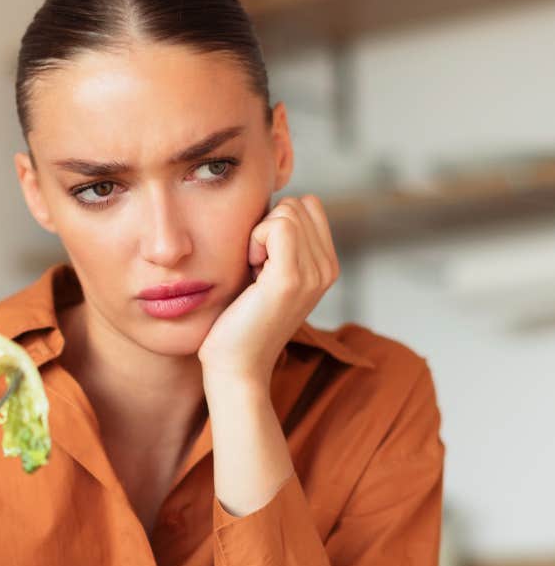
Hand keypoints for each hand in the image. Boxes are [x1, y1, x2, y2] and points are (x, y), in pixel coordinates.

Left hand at [198, 195, 338, 383]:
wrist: (236, 366)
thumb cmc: (240, 320)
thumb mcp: (268, 274)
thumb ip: (280, 241)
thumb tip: (271, 198)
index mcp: (326, 266)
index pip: (308, 205)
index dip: (277, 222)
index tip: (261, 260)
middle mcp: (328, 269)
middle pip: (298, 204)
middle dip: (267, 227)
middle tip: (255, 269)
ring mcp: (314, 274)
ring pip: (288, 210)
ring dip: (259, 235)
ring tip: (254, 274)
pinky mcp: (291, 278)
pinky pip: (278, 224)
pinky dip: (255, 239)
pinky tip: (250, 271)